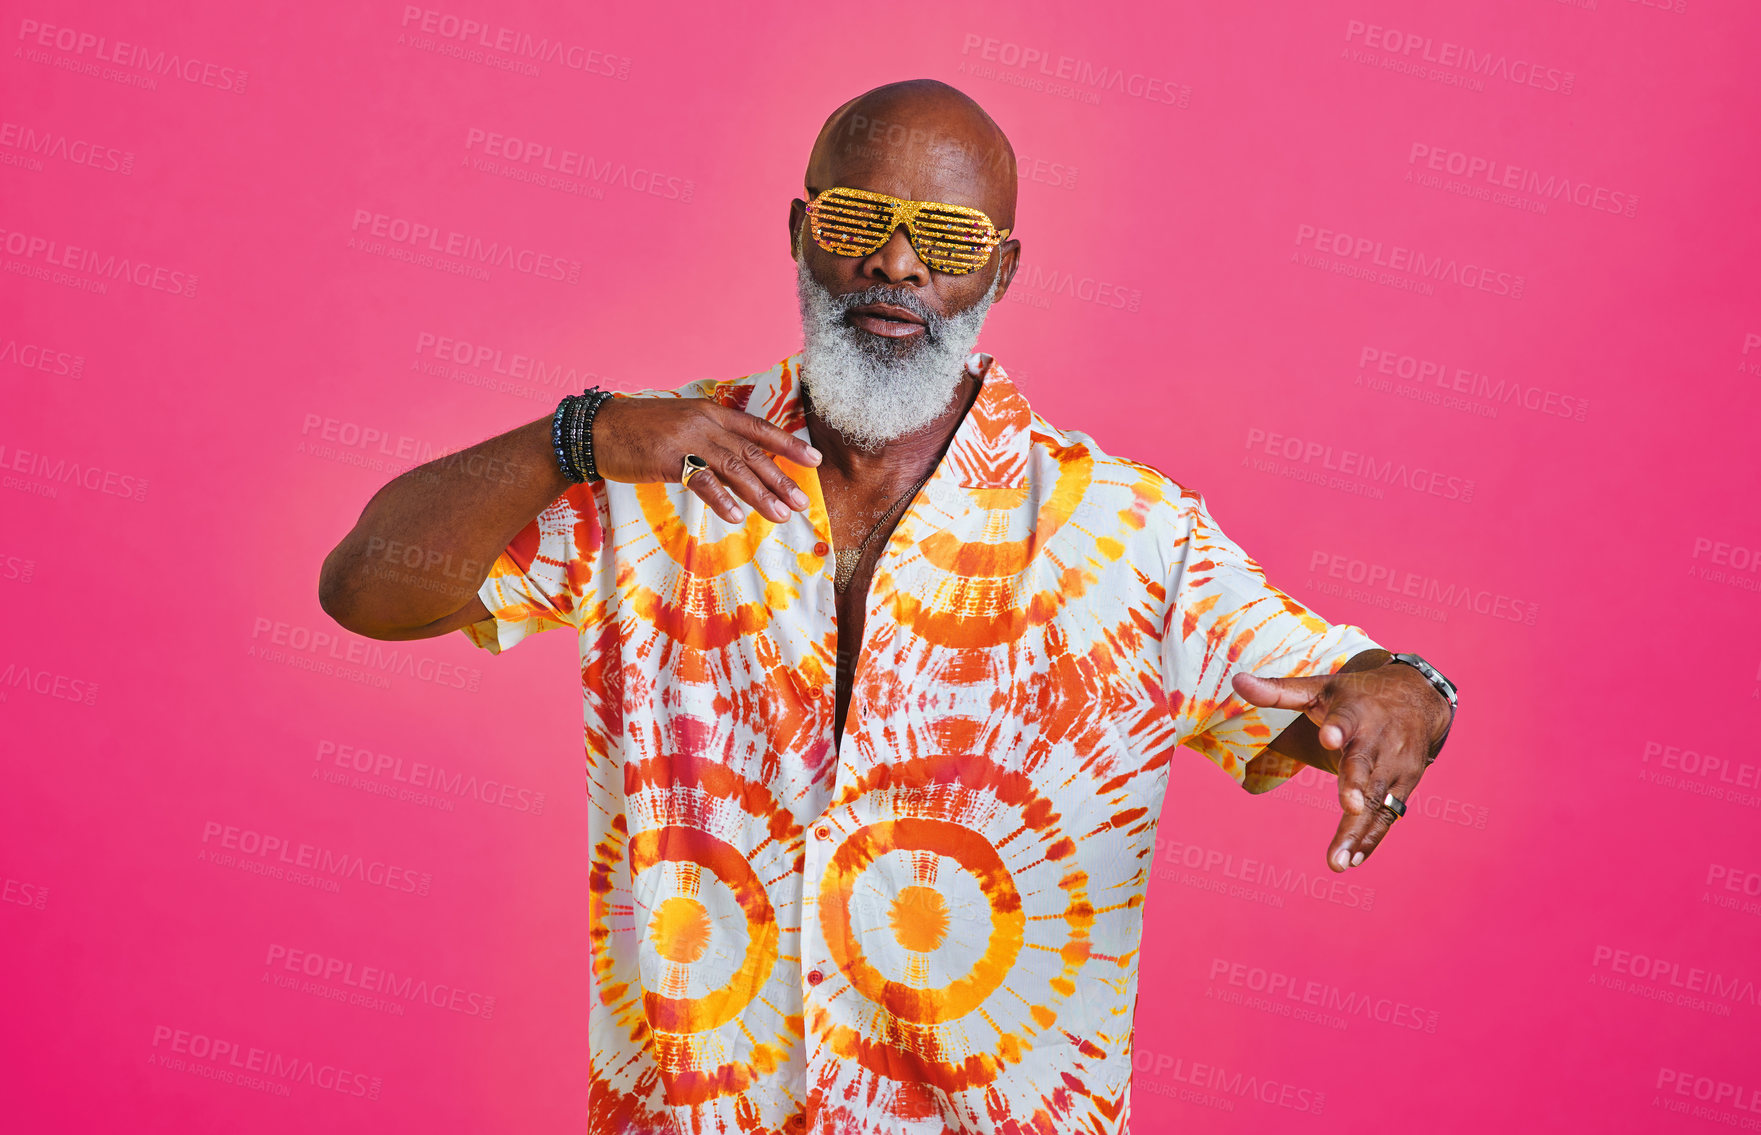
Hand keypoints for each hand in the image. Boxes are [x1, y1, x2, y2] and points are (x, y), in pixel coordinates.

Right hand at [591, 397, 821, 523]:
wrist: (597, 429)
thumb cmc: (640, 431)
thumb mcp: (683, 424)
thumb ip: (711, 437)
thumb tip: (740, 460)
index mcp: (712, 412)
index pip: (759, 428)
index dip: (788, 445)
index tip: (813, 461)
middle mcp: (706, 422)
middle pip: (753, 453)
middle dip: (781, 479)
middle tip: (801, 503)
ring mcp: (687, 439)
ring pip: (734, 468)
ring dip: (760, 495)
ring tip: (779, 516)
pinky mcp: (668, 458)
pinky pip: (702, 480)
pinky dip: (721, 500)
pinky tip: (737, 517)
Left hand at [1232, 659, 1452, 872]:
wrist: (1418, 698)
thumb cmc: (1357, 696)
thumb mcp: (1320, 688)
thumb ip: (1279, 691)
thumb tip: (1237, 681)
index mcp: (1355, 713)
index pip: (1345, 720)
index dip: (1337, 729)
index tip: (1327, 737)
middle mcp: (1378, 740)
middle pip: (1366, 765)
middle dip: (1357, 786)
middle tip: (1348, 806)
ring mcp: (1395, 766)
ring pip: (1376, 801)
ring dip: (1358, 831)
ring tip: (1339, 862)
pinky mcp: (1405, 785)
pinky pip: (1387, 816)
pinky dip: (1371, 839)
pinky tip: (1352, 860)